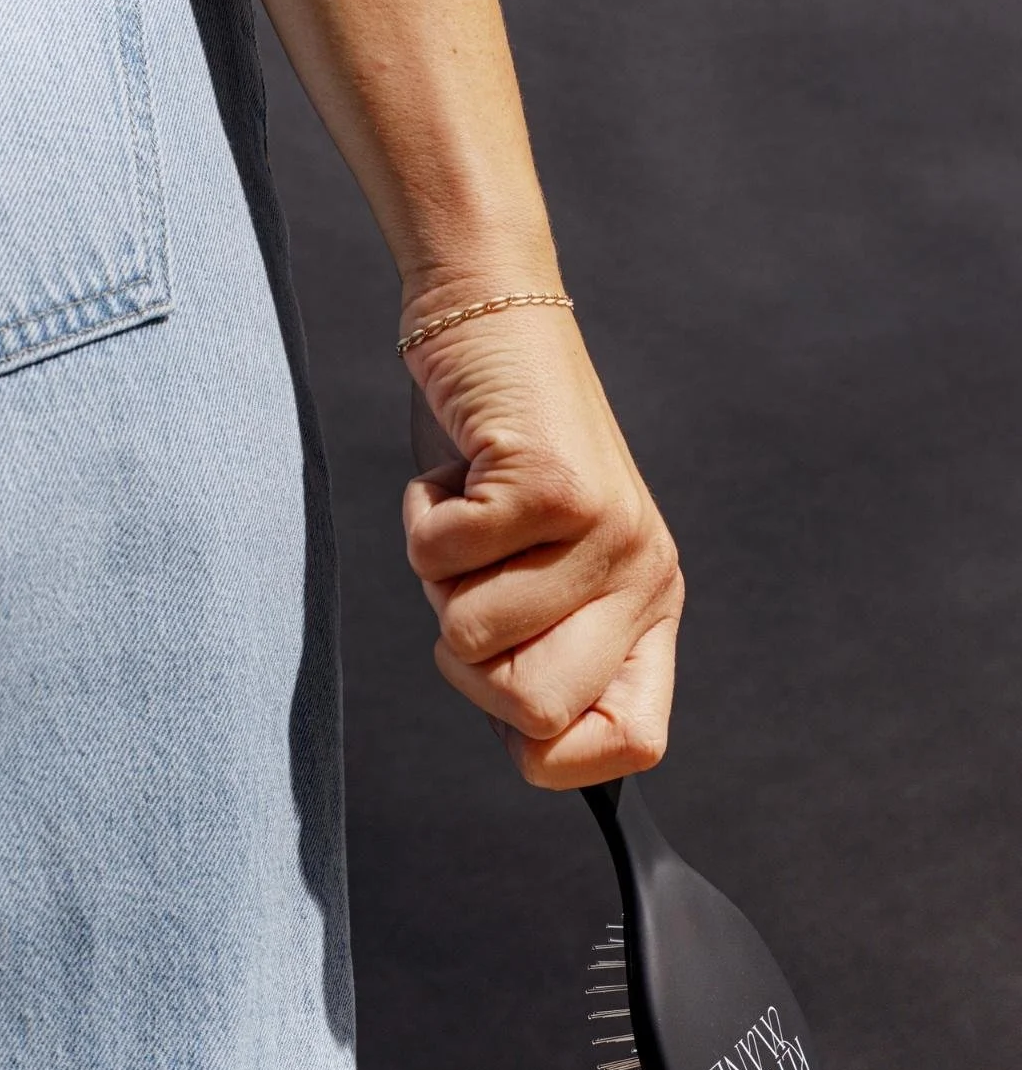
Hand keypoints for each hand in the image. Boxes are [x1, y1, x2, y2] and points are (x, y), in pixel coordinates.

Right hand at [400, 291, 683, 789]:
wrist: (492, 317)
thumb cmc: (496, 462)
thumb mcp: (535, 574)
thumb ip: (540, 656)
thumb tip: (531, 752)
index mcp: (650, 612)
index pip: (633, 745)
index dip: (552, 752)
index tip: (510, 702)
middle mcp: (646, 577)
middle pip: (536, 712)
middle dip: (468, 665)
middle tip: (474, 584)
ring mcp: (608, 533)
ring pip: (472, 641)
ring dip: (440, 579)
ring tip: (470, 515)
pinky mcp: (554, 486)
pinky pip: (442, 563)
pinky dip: (420, 521)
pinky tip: (456, 476)